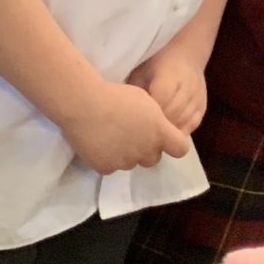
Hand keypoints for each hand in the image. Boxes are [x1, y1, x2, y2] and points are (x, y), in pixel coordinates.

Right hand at [60, 82, 191, 174]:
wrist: (83, 105)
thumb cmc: (116, 95)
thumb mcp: (146, 101)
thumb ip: (156, 121)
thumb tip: (154, 130)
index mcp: (159, 133)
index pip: (180, 149)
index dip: (174, 144)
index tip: (164, 138)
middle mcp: (146, 151)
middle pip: (153, 159)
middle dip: (146, 150)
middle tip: (132, 136)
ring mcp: (125, 162)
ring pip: (130, 163)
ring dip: (126, 154)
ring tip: (111, 138)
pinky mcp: (105, 168)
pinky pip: (110, 167)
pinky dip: (106, 159)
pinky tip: (98, 144)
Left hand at [128, 46, 207, 133]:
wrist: (185, 56)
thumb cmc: (154, 64)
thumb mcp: (139, 73)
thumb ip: (134, 92)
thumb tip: (123, 115)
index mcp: (170, 75)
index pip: (160, 101)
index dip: (147, 115)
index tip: (132, 124)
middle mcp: (188, 87)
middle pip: (172, 114)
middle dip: (155, 127)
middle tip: (138, 138)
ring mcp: (198, 97)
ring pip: (183, 122)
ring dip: (166, 133)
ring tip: (149, 141)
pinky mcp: (202, 106)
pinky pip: (191, 125)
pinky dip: (178, 133)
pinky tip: (164, 137)